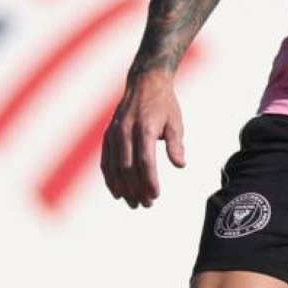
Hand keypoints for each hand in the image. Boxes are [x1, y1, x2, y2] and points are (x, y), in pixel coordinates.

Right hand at [100, 70, 185, 207]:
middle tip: (146, 204)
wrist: (144, 82)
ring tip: (133, 203)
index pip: (145, 160)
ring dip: (123, 187)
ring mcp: (114, 133)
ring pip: (115, 167)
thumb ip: (176, 144)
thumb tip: (180, 165)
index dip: (149, 180)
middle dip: (136, 189)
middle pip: (128, 167)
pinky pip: (106, 161)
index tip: (155, 196)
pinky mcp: (108, 135)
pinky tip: (118, 191)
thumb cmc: (163, 105)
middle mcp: (125, 131)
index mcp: (145, 127)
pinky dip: (110, 178)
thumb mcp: (175, 122)